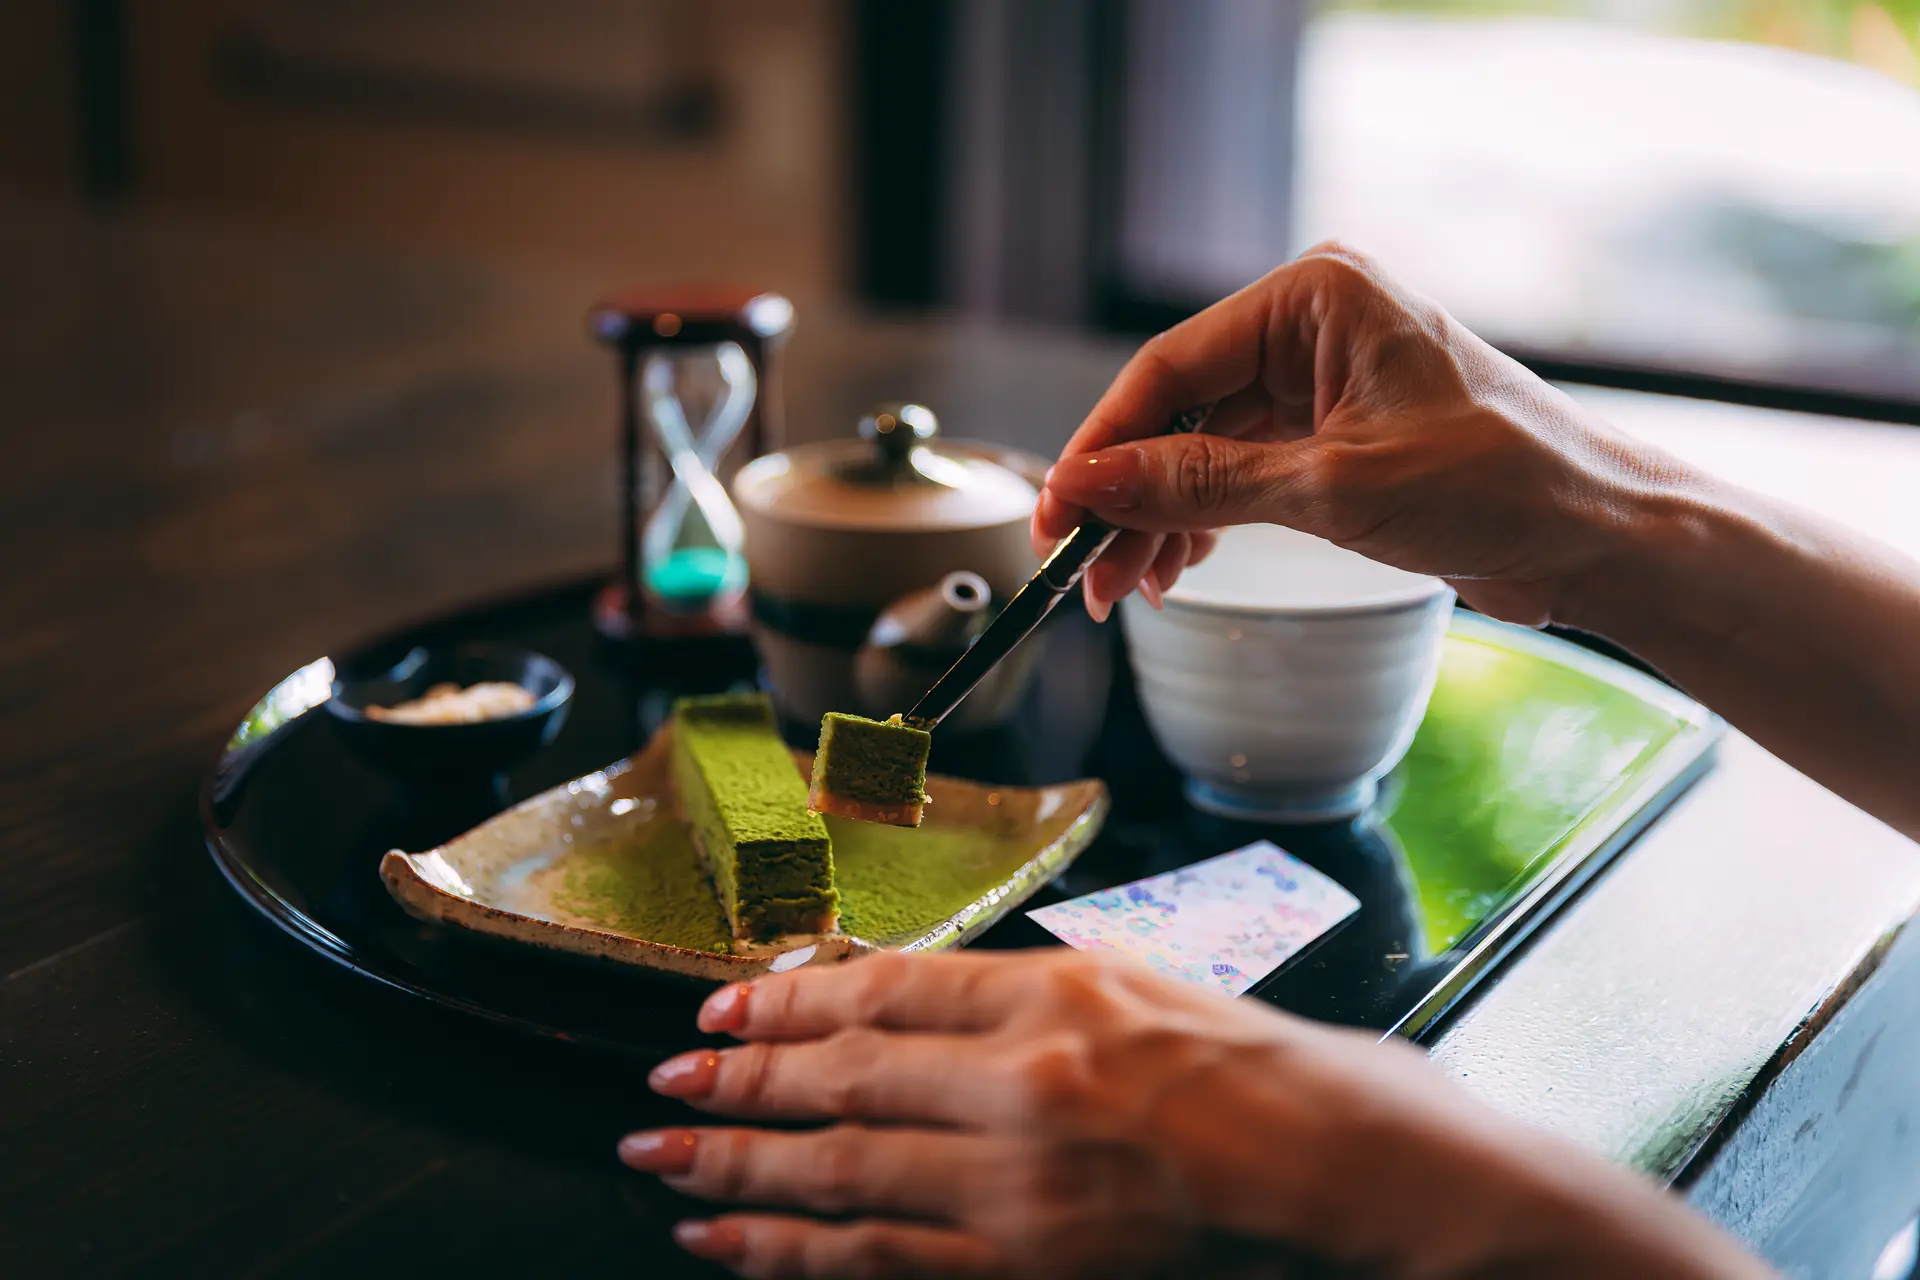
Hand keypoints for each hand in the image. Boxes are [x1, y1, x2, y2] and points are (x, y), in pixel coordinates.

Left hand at [620, 950, 1767, 1278]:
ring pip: (842, 1172)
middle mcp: (1025, 1084)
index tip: (723, 1003)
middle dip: (735, 1081)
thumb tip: (916, 991)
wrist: (1354, 1180)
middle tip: (658, 1080)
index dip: (789, 996)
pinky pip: (882, 1261)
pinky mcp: (1028, 1271)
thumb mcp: (1148, 986)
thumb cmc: (1270, 1076)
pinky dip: (795, 1250)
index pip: (886, 986)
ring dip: (736, 1166)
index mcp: (1057, 996)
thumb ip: (1030, 988)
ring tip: (659, 1158)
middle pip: (843, 1075)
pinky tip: (734, 1241)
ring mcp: (1022, 1188)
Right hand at [1034, 243, 1699, 623]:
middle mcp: (1312, 329)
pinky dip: (1205, 524)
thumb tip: (1093, 483)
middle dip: (1128, 494)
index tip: (1057, 511)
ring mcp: (1323, 384)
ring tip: (1126, 589)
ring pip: (1203, 451)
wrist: (1601, 536)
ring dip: (1160, 520)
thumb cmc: (1501, 483)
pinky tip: (1177, 570)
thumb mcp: (1333, 486)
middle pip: (1179, 412)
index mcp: (1316, 299)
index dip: (1102, 444)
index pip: (1171, 367)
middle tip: (1085, 569)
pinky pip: (1241, 475)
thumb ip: (1201, 484)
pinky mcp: (1337, 438)